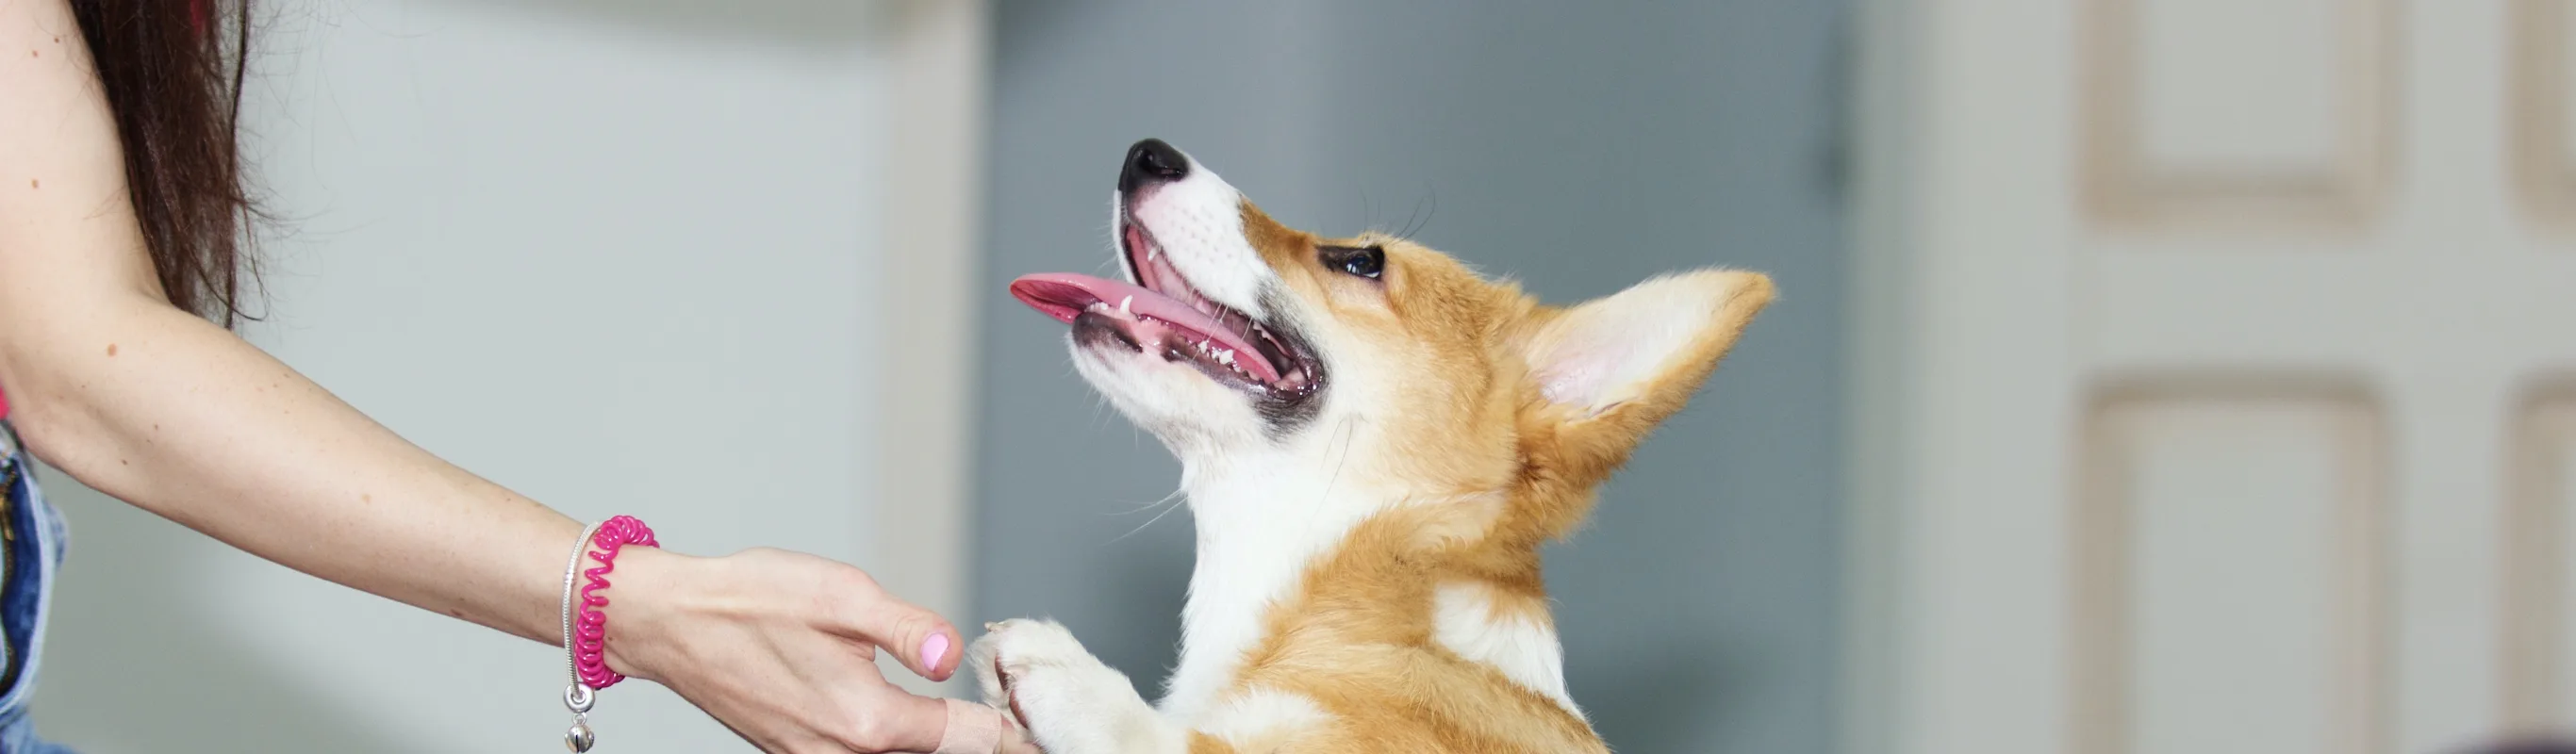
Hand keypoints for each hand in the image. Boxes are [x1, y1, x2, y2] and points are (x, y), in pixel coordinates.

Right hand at [599, 546, 1041, 752]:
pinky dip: (890, 742)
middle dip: (975, 741)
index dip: (1007, 726)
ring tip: (973, 722)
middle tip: (1018, 728)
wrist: (669, 622)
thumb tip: (955, 653)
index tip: (1034, 722)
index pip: (967, 739)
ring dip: (931, 742)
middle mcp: (840, 753)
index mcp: (866, 720)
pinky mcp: (795, 752)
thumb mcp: (842, 595)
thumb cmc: (749, 601)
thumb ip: (910, 629)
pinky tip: (907, 718)